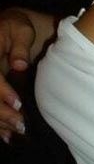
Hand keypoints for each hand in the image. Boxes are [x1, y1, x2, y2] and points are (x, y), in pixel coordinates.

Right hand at [0, 8, 34, 143]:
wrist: (8, 29)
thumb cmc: (17, 28)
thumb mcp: (22, 30)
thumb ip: (21, 46)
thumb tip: (19, 64)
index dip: (2, 91)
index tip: (17, 103)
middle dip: (1, 112)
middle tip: (20, 124)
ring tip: (16, 132)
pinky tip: (6, 135)